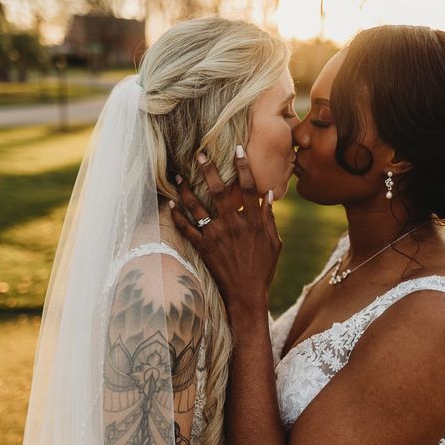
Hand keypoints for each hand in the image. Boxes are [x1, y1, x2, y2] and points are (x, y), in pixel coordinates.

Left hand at [170, 145, 281, 326]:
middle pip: (219, 191)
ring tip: (178, 176)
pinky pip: (186, 229)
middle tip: (199, 154)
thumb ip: (270, 219)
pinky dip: (177, 216)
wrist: (246, 295)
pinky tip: (170, 204)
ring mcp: (216, 236)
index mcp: (253, 222)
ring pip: (197, 207)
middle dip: (208, 170)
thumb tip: (268, 195)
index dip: (243, 167)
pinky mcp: (203, 248)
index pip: (249, 187)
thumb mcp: (274, 243)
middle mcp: (233, 225)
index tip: (238, 149)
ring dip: (186, 189)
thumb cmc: (263, 269)